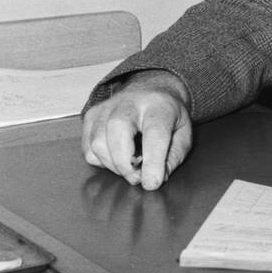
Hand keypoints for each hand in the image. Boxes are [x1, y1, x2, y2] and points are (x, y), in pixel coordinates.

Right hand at [81, 70, 193, 190]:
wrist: (152, 89)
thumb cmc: (168, 115)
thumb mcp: (183, 134)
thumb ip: (173, 157)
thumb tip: (157, 179)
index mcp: (159, 105)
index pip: (155, 133)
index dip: (153, 161)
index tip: (151, 183)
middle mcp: (130, 101)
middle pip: (117, 130)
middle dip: (124, 163)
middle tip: (137, 178)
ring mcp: (106, 107)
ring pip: (97, 142)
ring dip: (113, 166)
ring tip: (130, 169)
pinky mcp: (91, 116)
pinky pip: (88, 148)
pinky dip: (101, 162)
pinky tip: (116, 159)